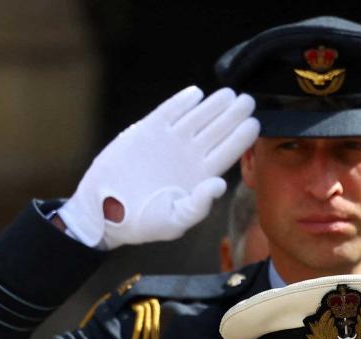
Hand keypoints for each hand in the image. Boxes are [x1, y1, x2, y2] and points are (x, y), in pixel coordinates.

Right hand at [59, 86, 259, 248]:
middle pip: (217, 131)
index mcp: (201, 176)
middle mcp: (189, 156)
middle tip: (248, 101)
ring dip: (213, 105)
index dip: (241, 138)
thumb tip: (220, 185)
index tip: (255, 124)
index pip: (227, 153)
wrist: (105, 211)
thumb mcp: (174, 221)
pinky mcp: (147, 131)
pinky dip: (181, 102)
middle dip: (233, 116)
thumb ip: (198, 206)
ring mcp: (170, 141)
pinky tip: (196, 94)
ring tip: (229, 94)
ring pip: (197, 118)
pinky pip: (168, 112)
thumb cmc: (143, 222)